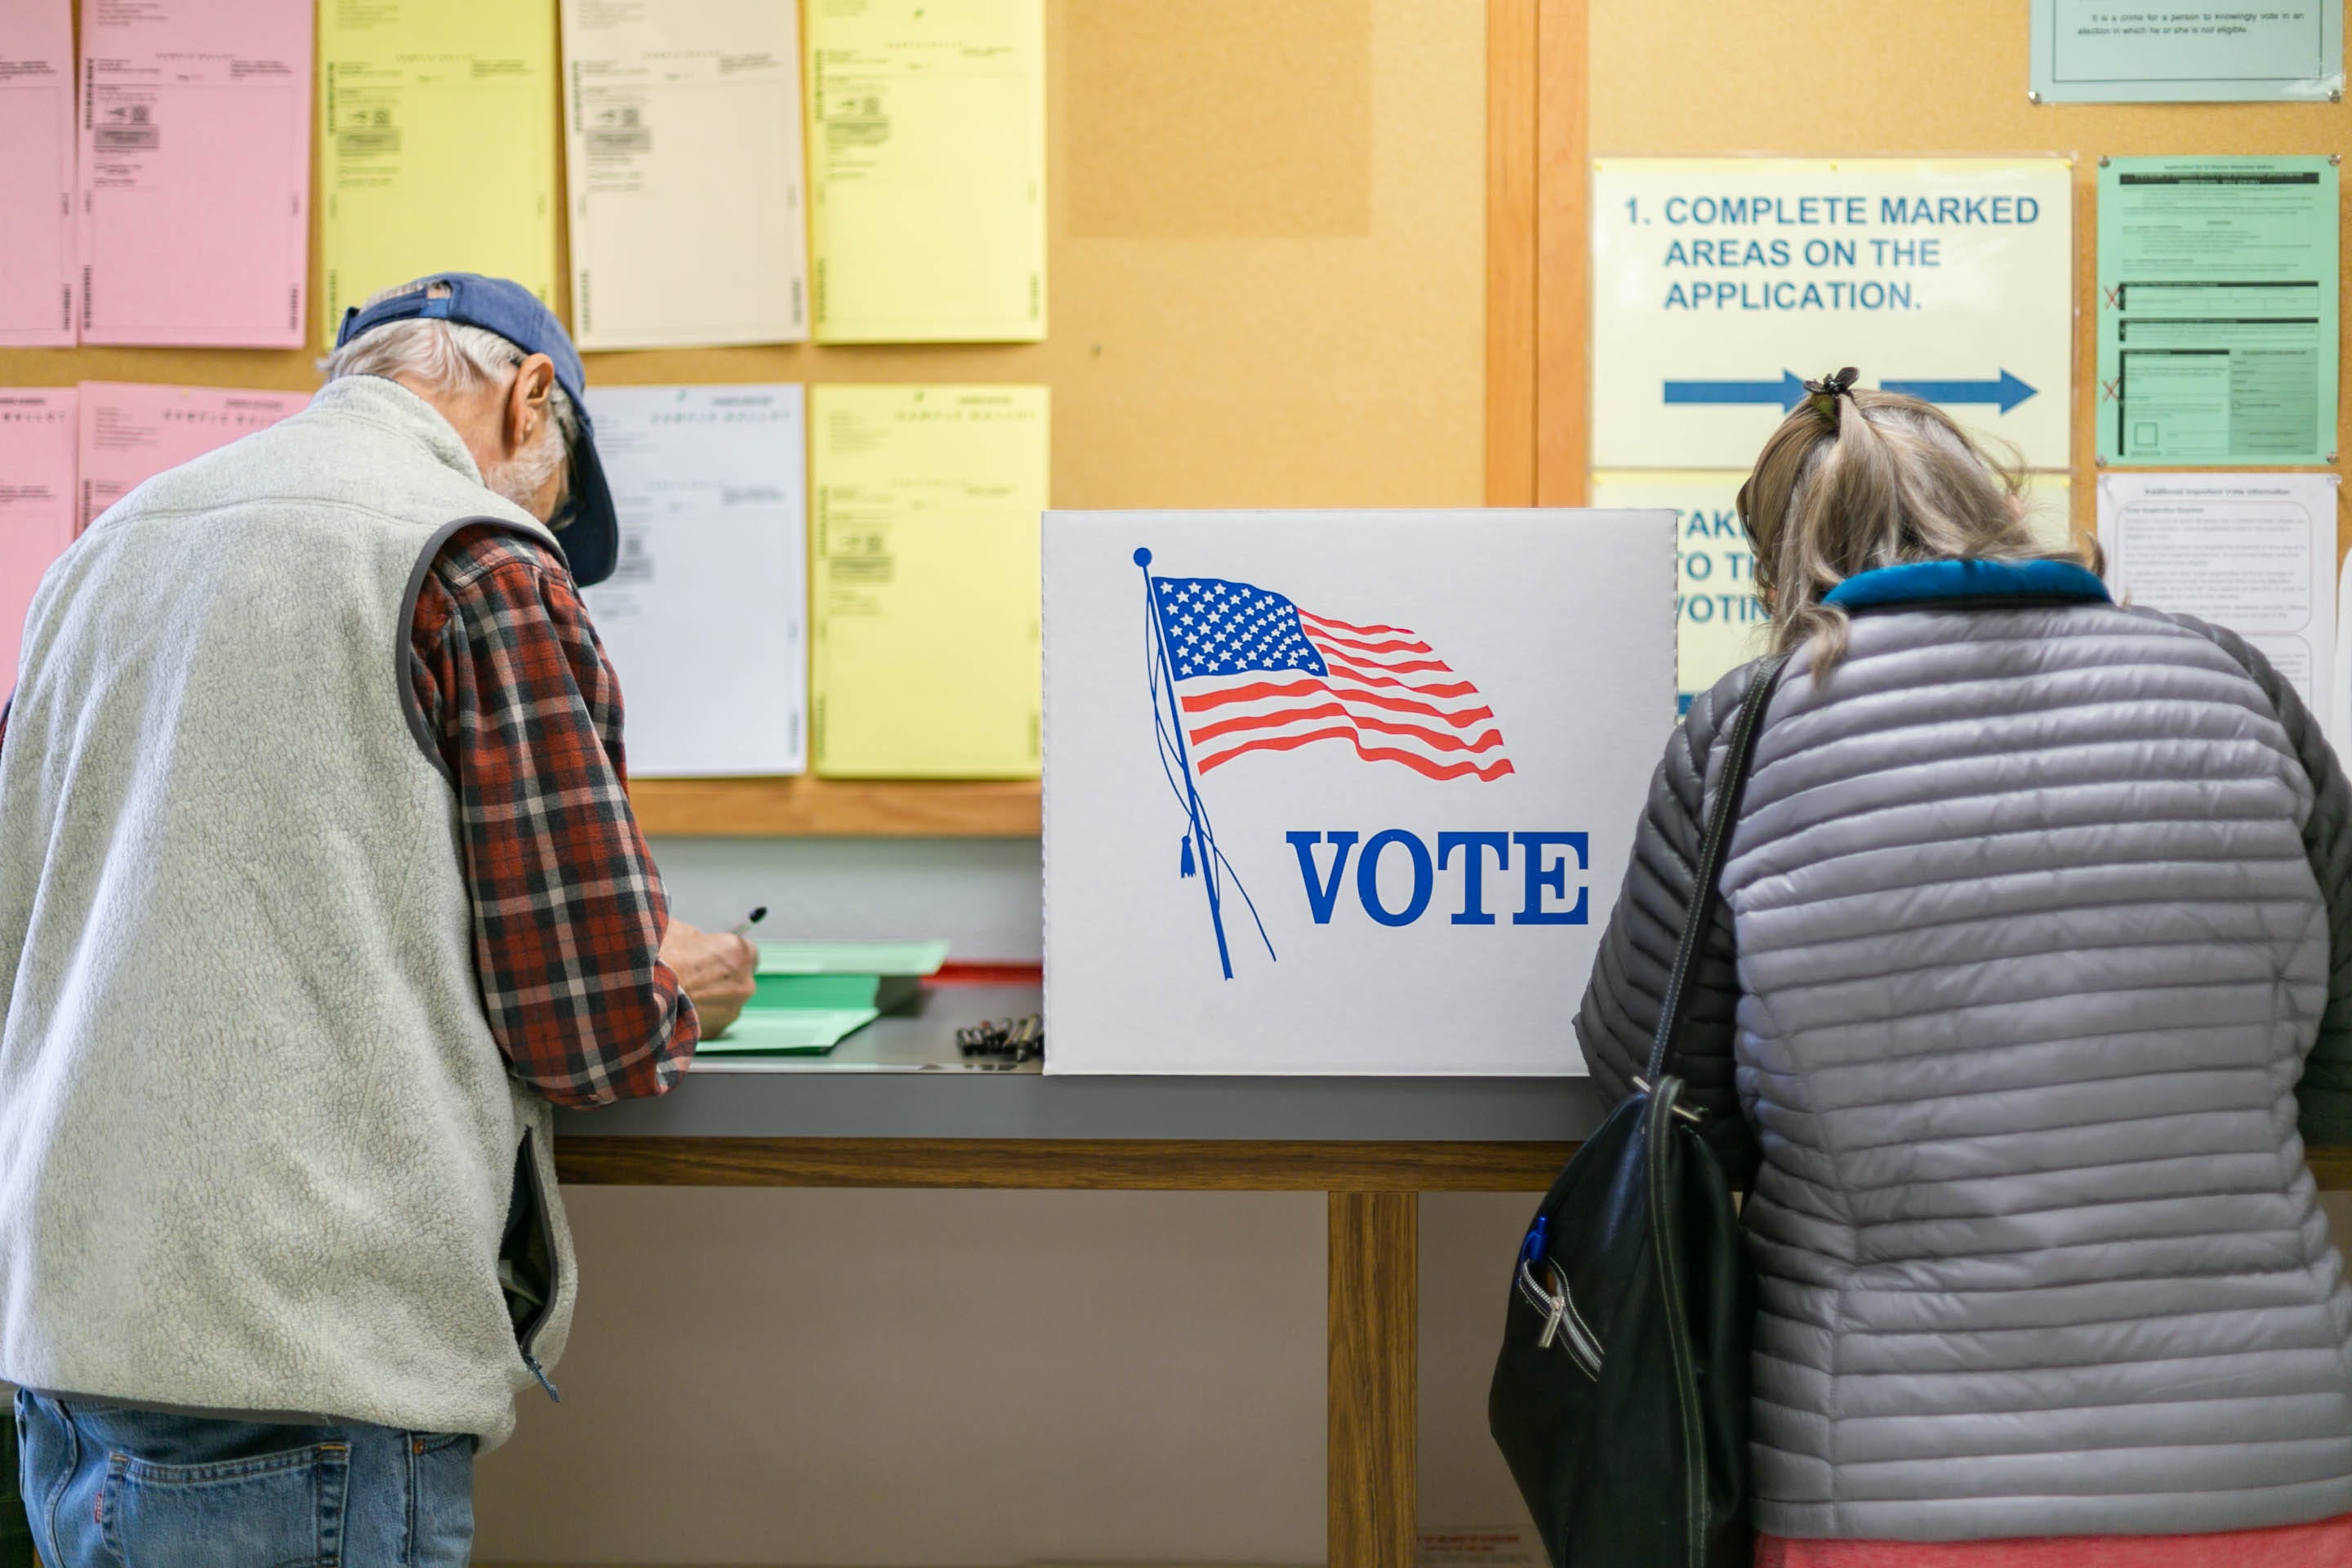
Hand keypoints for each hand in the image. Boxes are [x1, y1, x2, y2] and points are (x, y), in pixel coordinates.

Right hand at [660, 919, 757, 1039]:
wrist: (644, 994)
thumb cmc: (662, 958)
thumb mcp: (678, 930)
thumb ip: (697, 937)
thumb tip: (695, 940)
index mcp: (739, 953)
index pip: (747, 953)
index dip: (726, 954)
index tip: (711, 957)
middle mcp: (745, 984)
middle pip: (738, 979)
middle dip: (719, 977)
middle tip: (692, 975)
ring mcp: (733, 1010)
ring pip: (725, 1001)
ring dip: (710, 998)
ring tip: (682, 993)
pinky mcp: (717, 1030)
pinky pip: (712, 1019)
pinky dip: (699, 1015)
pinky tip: (678, 1008)